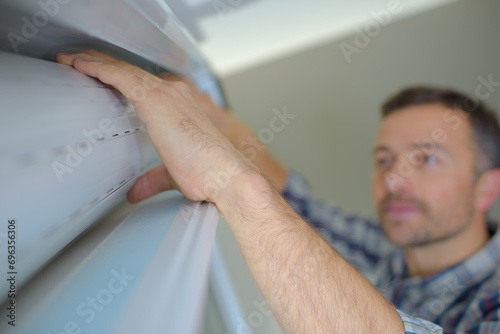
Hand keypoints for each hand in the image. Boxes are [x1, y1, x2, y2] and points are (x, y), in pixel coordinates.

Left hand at [56, 50, 257, 204]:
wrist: (227, 176)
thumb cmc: (211, 175)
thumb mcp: (174, 174)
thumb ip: (152, 178)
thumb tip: (137, 190)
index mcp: (183, 108)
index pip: (147, 87)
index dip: (125, 80)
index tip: (107, 80)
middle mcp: (176, 96)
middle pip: (134, 74)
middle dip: (107, 66)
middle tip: (83, 62)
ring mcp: (167, 96)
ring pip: (124, 71)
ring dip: (97, 64)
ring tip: (75, 60)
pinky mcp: (156, 101)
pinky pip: (121, 77)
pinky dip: (100, 69)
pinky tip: (83, 66)